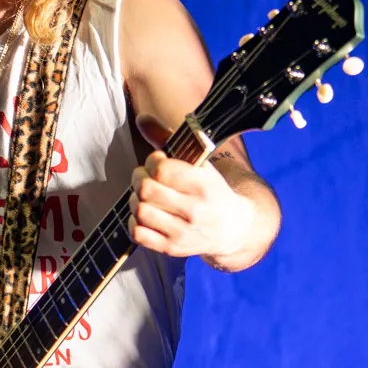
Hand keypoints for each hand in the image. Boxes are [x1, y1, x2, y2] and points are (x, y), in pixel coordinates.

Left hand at [129, 150, 255, 262]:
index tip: (157, 162)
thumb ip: (167, 139)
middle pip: (145, 189)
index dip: (151, 161)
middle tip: (145, 178)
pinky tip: (146, 215)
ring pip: (139, 211)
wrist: (232, 228)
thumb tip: (141, 119)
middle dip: (139, 178)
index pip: (160, 168)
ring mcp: (182, 232)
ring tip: (146, 197)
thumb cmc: (211, 190)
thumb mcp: (199, 163)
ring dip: (135, 200)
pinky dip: (135, 222)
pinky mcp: (173, 248)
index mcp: (202, 184)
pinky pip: (138, 234)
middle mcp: (194, 210)